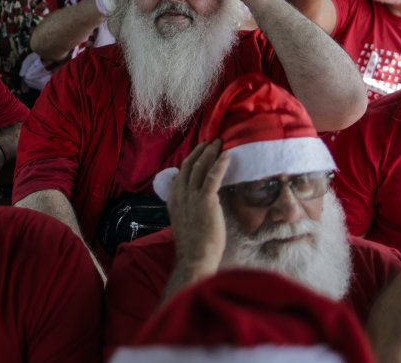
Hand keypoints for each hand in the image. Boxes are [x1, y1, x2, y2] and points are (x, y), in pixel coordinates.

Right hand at [167, 140, 230, 273]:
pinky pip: (212, 176)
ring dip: (210, 152)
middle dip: (201, 151)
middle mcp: (180, 196)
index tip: (200, 151)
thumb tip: (198, 200)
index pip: (181, 174)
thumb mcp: (185, 223)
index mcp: (174, 200)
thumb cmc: (194, 245)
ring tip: (219, 143)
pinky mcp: (205, 201)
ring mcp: (191, 198)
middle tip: (211, 142)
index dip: (191, 160)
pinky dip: (219, 163)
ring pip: (200, 167)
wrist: (195, 258)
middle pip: (189, 166)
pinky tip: (226, 155)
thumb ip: (188, 209)